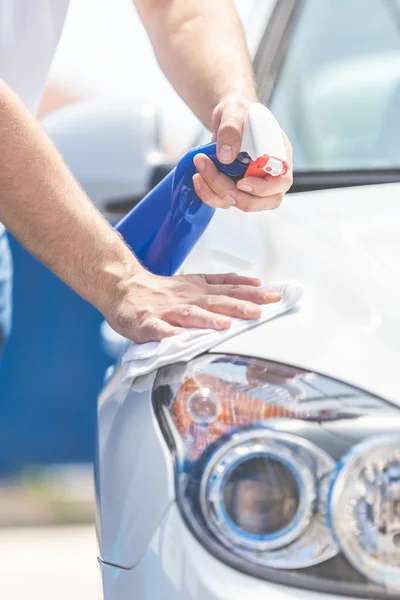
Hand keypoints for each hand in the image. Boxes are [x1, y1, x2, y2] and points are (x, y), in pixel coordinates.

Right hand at [104, 270, 280, 343]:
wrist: (123, 287)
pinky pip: (158, 330)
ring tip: (225, 325)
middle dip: (238, 306)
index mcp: (199, 289)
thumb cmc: (162, 290)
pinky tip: (178, 339)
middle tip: (259, 311)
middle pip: (215, 301)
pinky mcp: (147, 323)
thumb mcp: (196, 280)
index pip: (231, 290)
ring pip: (190, 314)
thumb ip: (223, 282)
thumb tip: (254, 282)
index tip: (275, 296)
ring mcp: (167, 311)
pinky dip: (168, 334)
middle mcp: (187, 299)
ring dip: (207, 319)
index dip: (253, 293)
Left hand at [193, 95, 292, 211]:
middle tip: (208, 172)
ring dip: (216, 191)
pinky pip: (225, 201)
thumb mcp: (234, 111)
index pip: (281, 181)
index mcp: (280, 155)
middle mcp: (270, 175)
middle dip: (234, 194)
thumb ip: (231, 129)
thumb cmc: (238, 112)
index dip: (263, 188)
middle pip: (263, 201)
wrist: (227, 118)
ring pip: (241, 204)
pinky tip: (198, 177)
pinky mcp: (237, 190)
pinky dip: (209, 193)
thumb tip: (226, 156)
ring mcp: (254, 186)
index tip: (241, 182)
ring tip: (200, 167)